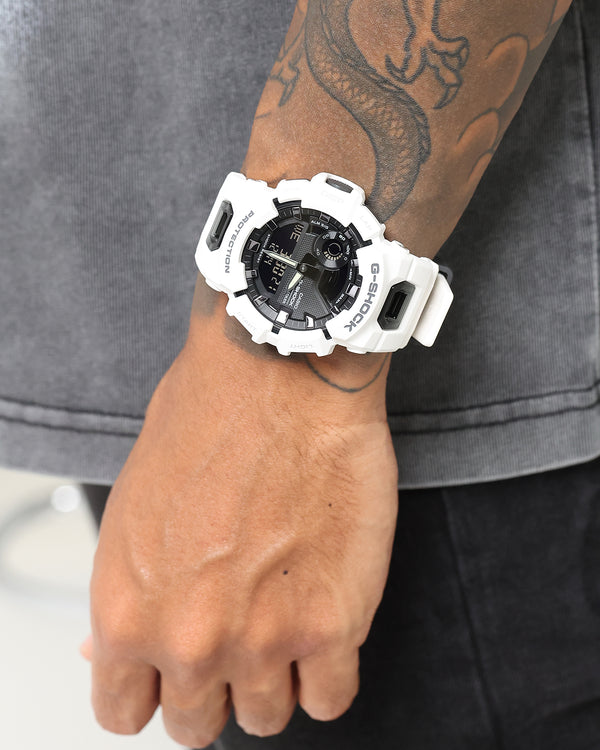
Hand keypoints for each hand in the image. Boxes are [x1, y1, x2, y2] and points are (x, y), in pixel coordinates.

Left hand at [88, 290, 397, 747]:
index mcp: (128, 611)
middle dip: (216, 683)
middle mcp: (190, 638)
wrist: (282, 378)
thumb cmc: (210, 419)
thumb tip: (110, 652)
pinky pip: (330, 699)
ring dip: (274, 675)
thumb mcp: (134, 511)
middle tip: (237, 632)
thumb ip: (129, 594)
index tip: (173, 674)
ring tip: (284, 616)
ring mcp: (264, 639)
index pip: (125, 712)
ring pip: (267, 717)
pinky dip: (328, 672)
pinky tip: (324, 625)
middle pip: (198, 723)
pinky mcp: (334, 625)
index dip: (154, 689)